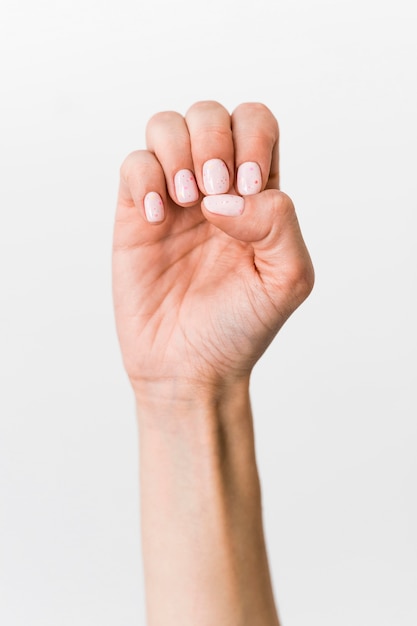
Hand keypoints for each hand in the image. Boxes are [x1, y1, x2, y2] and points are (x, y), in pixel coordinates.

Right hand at [112, 101, 313, 396]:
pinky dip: (144, 179)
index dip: (252, 139)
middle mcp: (214, 187)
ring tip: (185, 202)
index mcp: (256, 195)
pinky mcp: (135, 215)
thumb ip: (279, 223)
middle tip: (212, 193)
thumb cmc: (241, 325)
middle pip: (211, 114)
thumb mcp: (288, 279)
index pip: (256, 123)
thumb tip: (225, 193)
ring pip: (166, 125)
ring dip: (177, 152)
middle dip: (213, 142)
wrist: (190, 366)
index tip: (246, 188)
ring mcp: (172, 199)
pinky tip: (156, 219)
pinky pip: (133, 164)